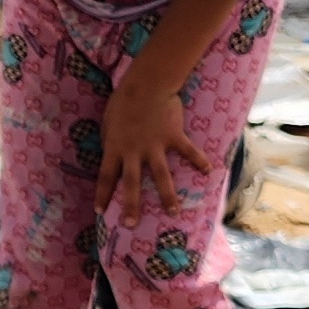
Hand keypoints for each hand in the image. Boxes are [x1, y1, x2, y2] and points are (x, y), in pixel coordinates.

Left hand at [95, 80, 207, 217]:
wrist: (146, 84)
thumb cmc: (123, 101)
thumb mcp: (108, 122)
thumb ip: (110, 140)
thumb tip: (111, 152)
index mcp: (115, 147)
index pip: (106, 176)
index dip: (102, 194)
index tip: (99, 210)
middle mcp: (134, 152)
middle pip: (132, 184)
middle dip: (130, 206)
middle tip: (130, 224)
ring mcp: (155, 146)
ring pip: (161, 176)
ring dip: (167, 196)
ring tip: (173, 213)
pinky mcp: (173, 137)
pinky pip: (188, 151)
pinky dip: (199, 160)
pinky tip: (208, 171)